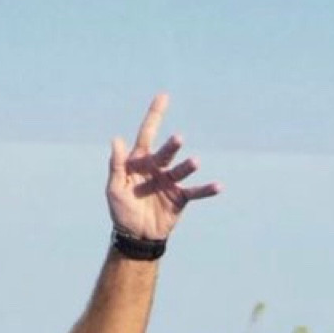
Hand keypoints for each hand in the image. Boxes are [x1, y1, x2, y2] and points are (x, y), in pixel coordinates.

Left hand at [107, 92, 222, 242]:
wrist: (136, 236)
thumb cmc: (122, 211)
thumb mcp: (114, 189)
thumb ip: (117, 165)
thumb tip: (116, 139)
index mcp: (140, 162)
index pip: (146, 134)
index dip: (154, 115)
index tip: (163, 96)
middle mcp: (157, 168)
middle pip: (165, 152)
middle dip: (171, 146)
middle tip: (178, 139)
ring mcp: (170, 182)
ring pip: (181, 170)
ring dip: (188, 166)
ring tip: (195, 162)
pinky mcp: (180, 198)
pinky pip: (195, 192)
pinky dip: (206, 189)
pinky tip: (218, 186)